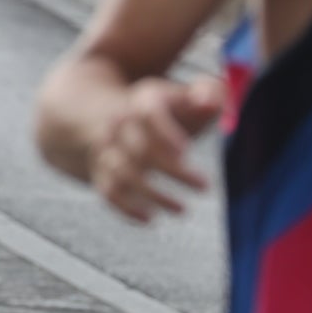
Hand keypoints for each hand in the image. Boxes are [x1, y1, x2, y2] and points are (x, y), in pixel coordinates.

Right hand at [89, 77, 225, 222]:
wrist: (110, 113)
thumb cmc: (166, 110)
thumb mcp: (185, 96)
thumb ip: (208, 93)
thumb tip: (211, 101)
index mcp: (142, 101)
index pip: (146, 113)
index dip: (164, 132)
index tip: (186, 151)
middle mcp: (118, 124)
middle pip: (139, 148)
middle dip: (171, 170)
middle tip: (205, 186)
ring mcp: (106, 148)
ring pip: (122, 173)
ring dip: (152, 194)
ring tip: (183, 210)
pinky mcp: (100, 171)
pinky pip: (107, 191)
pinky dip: (125, 208)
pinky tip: (150, 219)